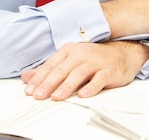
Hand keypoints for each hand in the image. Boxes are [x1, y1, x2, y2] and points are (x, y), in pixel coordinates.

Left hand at [21, 41, 148, 99]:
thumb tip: (27, 78)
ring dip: (66, 86)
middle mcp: (80, 54)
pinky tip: (82, 95)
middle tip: (38, 96)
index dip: (39, 78)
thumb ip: (49, 70)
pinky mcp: (108, 71)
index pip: (50, 65)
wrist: (122, 53)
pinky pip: (98, 79)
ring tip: (56, 97)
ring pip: (78, 74)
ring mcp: (95, 62)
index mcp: (68, 51)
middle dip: (48, 84)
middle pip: (61, 70)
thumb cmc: (92, 59)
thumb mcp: (69, 61)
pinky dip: (90, 87)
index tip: (29, 91)